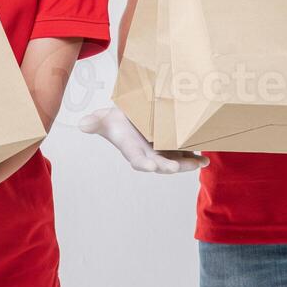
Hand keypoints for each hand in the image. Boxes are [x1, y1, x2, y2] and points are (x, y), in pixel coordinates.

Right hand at [79, 106, 207, 173]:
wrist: (130, 118)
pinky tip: (204, 158)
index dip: (143, 163)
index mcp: (131, 149)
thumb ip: (94, 122)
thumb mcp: (103, 118)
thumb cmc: (115, 120)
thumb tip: (82, 124)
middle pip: (160, 164)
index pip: (137, 159)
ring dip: (188, 164)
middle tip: (175, 168)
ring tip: (200, 163)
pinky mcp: (172, 147)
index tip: (149, 166)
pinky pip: (184, 153)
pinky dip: (194, 156)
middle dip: (169, 166)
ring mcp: (161, 152)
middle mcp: (148, 154)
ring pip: (176, 161)